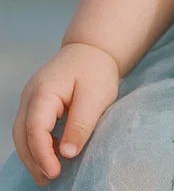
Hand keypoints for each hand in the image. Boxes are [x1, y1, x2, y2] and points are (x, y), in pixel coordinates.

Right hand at [12, 41, 119, 185]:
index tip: (54, 173)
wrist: (92, 49)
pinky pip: (30, 128)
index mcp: (44, 90)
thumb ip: (81, 124)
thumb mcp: (96, 96)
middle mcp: (31, 95)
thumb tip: (66, 154)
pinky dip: (37, 144)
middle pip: (22, 134)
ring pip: (22, 133)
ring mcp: (30, 99)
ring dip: (33, 155)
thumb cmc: (96, 70)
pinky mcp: (36, 103)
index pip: (35, 128)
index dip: (42, 154)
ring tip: (48, 174)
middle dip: (33, 160)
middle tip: (48, 179)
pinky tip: (51, 156)